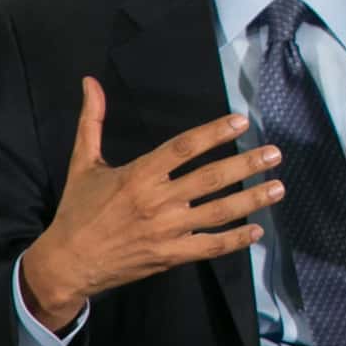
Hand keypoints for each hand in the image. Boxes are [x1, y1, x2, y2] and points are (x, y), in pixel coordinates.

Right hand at [17, 79, 283, 331]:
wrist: (66, 264)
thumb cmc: (77, 210)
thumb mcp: (82, 163)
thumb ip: (92, 122)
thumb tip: (90, 82)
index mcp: (138, 175)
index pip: (184, 148)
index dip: (214, 133)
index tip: (241, 121)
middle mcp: (157, 202)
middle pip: (210, 179)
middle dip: (246, 165)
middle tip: (275, 153)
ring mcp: (167, 231)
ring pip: (218, 213)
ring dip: (251, 200)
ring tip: (278, 187)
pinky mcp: (170, 256)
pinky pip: (209, 247)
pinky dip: (235, 240)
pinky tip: (257, 231)